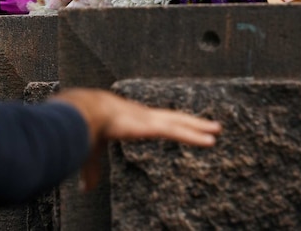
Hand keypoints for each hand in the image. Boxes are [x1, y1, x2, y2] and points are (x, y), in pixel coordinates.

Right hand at [51, 88, 221, 190]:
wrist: (83, 112)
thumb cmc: (84, 126)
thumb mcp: (91, 153)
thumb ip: (93, 171)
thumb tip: (87, 188)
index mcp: (129, 120)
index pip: (154, 122)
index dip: (166, 122)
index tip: (177, 123)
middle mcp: (143, 116)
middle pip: (172, 118)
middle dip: (190, 121)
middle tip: (209, 125)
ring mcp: (150, 119)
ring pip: (180, 123)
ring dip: (199, 126)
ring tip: (217, 129)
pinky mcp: (153, 126)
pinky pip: (179, 131)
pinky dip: (196, 136)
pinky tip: (211, 139)